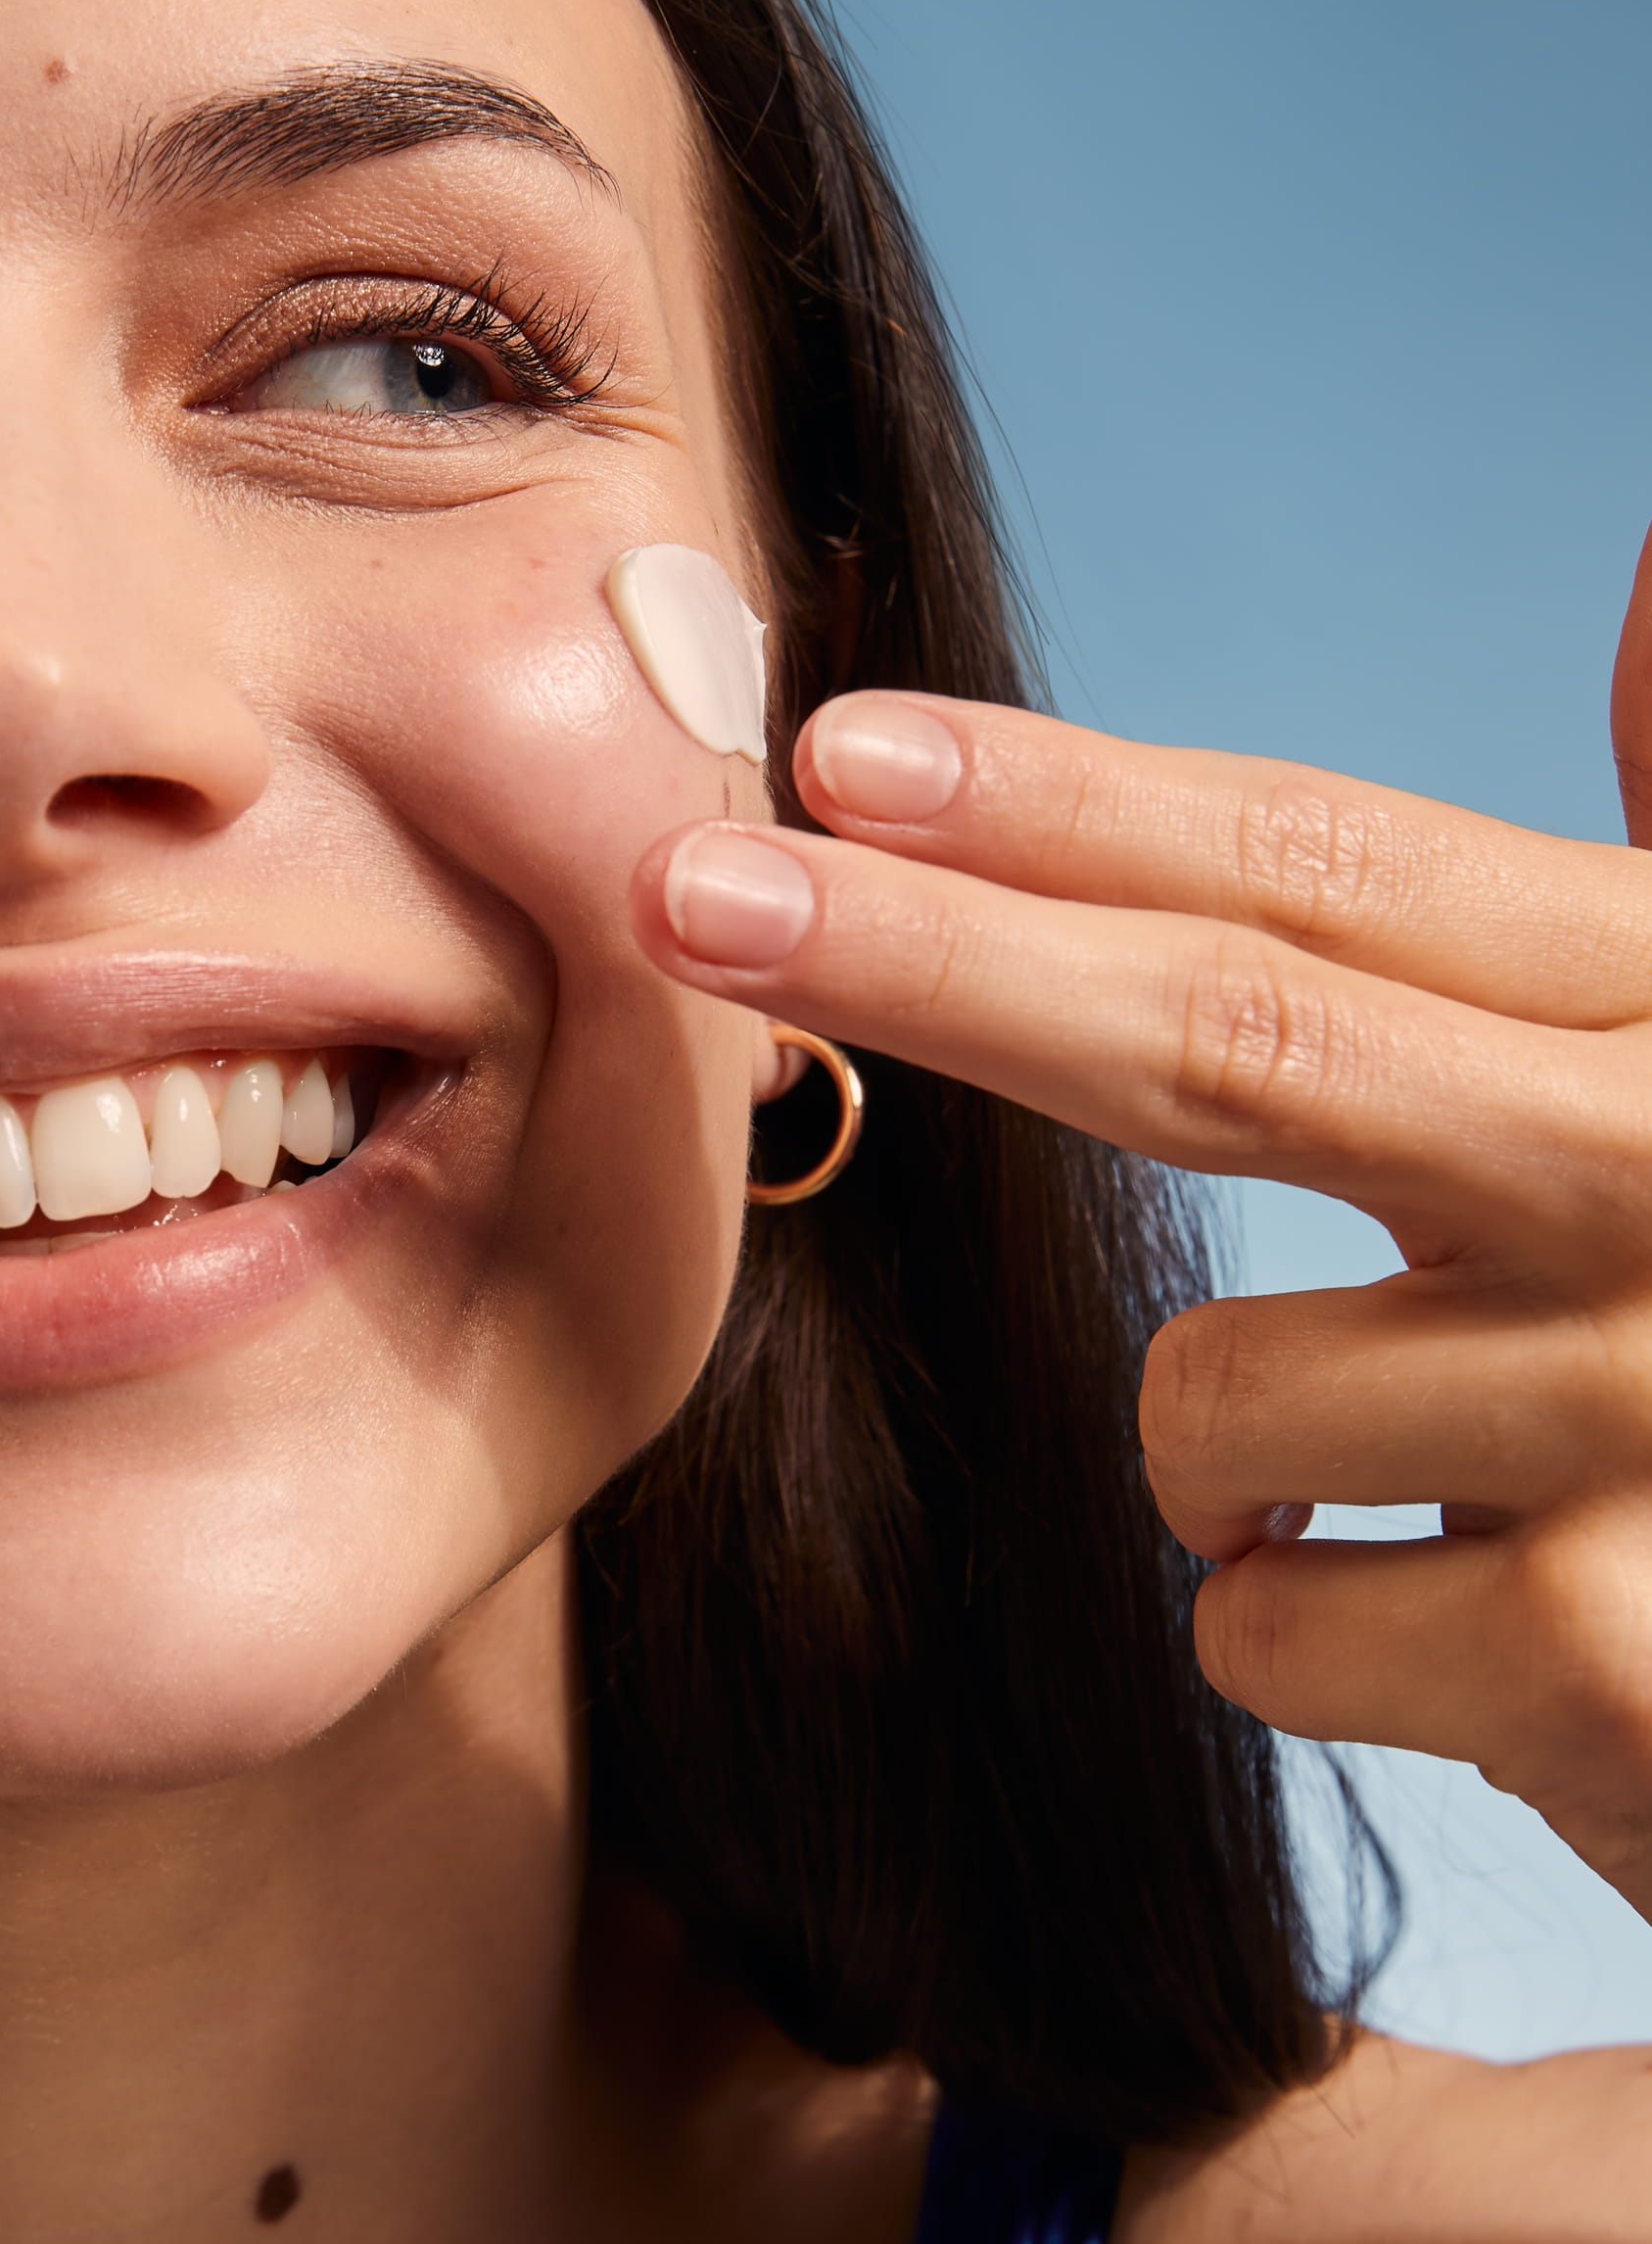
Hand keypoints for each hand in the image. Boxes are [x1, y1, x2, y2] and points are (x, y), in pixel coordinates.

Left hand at [635, 535, 1651, 1924]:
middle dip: (925, 960)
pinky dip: (1296, 1620)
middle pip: (1230, 1041)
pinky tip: (1471, 1628)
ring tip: (1427, 1479)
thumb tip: (1625, 579)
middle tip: (685, 896)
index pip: (1338, 875)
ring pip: (1205, 1398)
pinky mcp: (1606, 1664)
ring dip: (1226, 1447)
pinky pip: (1258, 1622)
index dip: (1067, 809)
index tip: (836, 753)